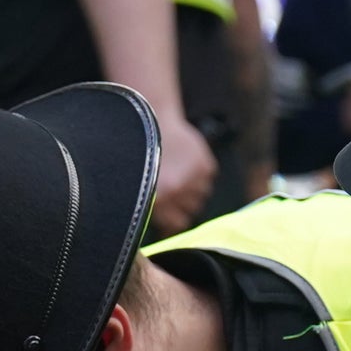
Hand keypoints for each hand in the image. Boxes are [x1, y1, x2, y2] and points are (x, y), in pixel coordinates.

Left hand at [151, 114, 217, 234]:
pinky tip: (185, 163)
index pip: (178, 224)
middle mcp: (178, 190)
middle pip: (192, 211)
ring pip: (201, 196)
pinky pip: (208, 179)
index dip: (174, 220)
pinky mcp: (205, 165)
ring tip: (179, 173)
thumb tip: (168, 228)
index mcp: (160, 197)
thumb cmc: (143, 156)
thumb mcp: (142, 184)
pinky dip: (199, 173)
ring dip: (192, 189)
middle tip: (173, 190)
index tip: (170, 216)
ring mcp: (193, 177)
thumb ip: (157, 209)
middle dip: (183, 204)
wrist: (151, 121)